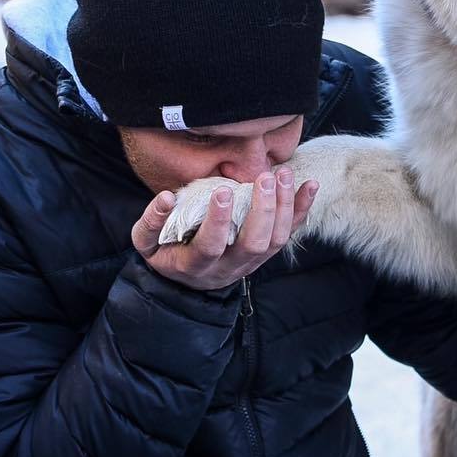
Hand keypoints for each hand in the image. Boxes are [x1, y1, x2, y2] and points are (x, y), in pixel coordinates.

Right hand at [131, 168, 317, 290]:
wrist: (188, 282)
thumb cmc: (167, 253)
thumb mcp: (147, 243)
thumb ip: (151, 221)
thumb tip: (165, 197)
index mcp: (196, 264)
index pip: (210, 247)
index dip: (218, 221)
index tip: (222, 191)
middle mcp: (229, 267)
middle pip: (253, 244)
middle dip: (262, 210)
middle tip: (264, 178)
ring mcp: (252, 262)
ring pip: (276, 240)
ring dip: (284, 207)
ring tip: (283, 175)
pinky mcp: (267, 253)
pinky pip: (290, 234)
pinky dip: (301, 210)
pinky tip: (310, 185)